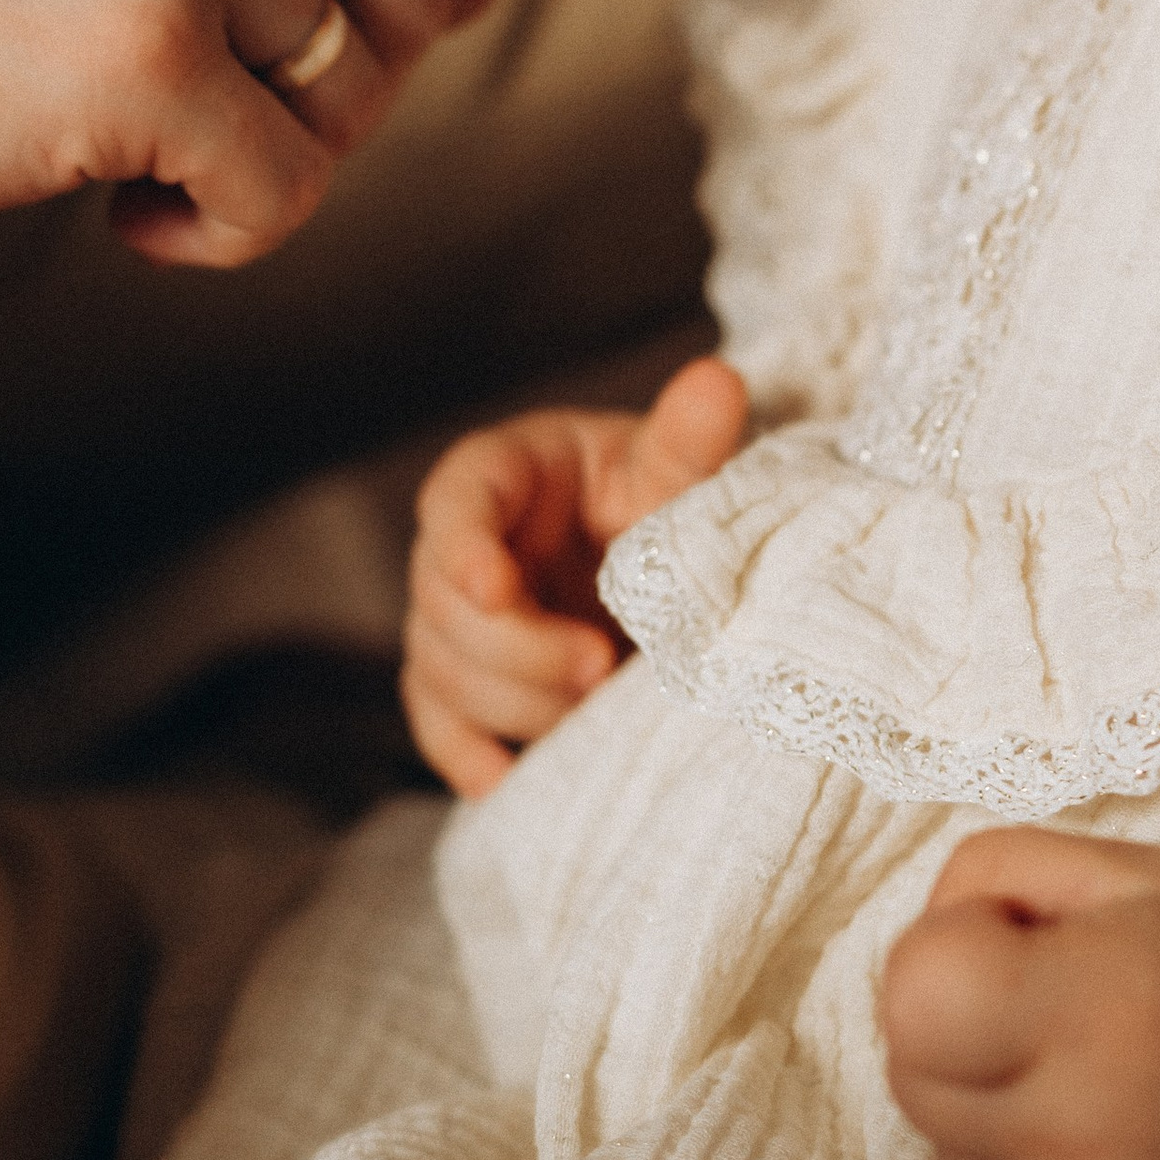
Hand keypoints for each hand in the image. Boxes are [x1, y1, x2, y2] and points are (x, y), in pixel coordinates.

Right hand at [403, 353, 748, 794]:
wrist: (672, 564)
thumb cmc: (666, 498)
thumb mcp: (676, 471)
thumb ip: (688, 439)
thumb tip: (720, 380)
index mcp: (506, 471)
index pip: (456, 499)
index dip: (465, 545)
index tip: (500, 587)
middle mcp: (466, 544)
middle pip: (443, 603)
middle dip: (518, 646)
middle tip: (600, 665)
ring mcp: (458, 619)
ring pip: (441, 669)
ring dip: (516, 701)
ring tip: (599, 706)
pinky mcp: (465, 681)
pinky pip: (439, 725)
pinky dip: (469, 756)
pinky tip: (511, 779)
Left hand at [880, 830, 1159, 1159]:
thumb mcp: (1131, 870)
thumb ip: (991, 877)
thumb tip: (921, 957)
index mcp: (1095, 1006)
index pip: (914, 996)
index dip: (950, 954)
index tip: (1020, 953)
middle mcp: (1076, 1140)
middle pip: (917, 1075)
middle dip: (972, 1034)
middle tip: (1073, 1020)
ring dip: (999, 1123)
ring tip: (1105, 1098)